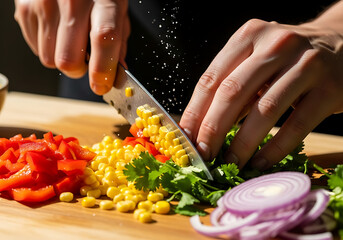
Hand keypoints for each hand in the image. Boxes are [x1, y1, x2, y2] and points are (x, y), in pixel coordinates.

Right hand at [14, 0, 129, 94]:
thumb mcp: (116, 8)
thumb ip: (117, 40)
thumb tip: (114, 72)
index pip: (104, 38)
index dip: (102, 69)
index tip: (102, 85)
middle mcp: (72, 0)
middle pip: (68, 59)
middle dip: (79, 71)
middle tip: (85, 63)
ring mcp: (44, 3)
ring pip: (49, 59)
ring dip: (62, 59)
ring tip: (70, 40)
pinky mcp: (25, 7)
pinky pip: (35, 48)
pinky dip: (48, 47)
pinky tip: (57, 32)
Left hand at [180, 18, 342, 169]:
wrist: (342, 43)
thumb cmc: (287, 57)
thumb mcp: (257, 58)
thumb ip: (232, 84)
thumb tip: (200, 127)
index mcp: (249, 36)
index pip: (211, 79)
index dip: (195, 112)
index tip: (185, 139)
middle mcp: (276, 44)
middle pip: (233, 92)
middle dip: (213, 129)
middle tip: (203, 154)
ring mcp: (306, 65)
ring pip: (264, 109)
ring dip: (243, 143)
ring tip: (230, 164)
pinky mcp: (329, 89)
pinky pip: (296, 125)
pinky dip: (275, 148)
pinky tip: (260, 163)